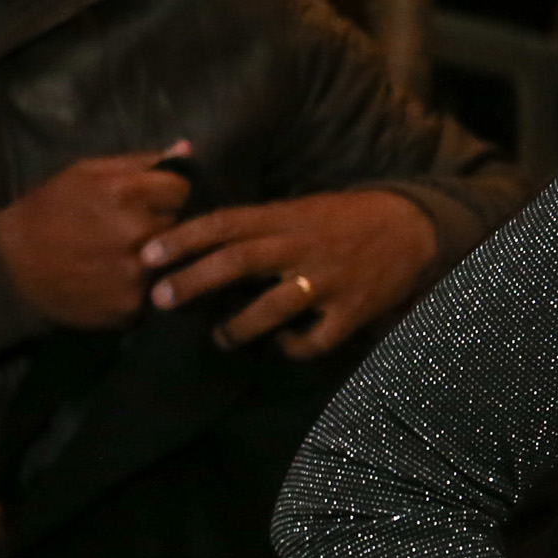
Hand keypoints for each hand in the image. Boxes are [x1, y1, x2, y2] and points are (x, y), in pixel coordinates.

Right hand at [0, 143, 194, 328]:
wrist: (7, 266)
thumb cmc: (48, 211)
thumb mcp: (85, 173)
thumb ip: (140, 162)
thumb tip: (186, 149)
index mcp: (124, 193)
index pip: (183, 190)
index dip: (170, 195)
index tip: (155, 201)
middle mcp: (136, 234)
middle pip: (183, 227)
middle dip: (165, 226)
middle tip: (138, 231)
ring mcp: (135, 274)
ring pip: (173, 263)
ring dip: (160, 260)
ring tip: (127, 256)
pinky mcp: (130, 306)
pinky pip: (154, 293)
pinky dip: (143, 288)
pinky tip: (120, 281)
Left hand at [141, 187, 438, 357]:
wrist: (410, 229)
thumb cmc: (342, 219)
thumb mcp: (298, 208)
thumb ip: (255, 223)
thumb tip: (195, 237)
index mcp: (286, 218)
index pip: (225, 223)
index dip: (182, 239)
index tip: (147, 256)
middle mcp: (302, 247)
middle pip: (238, 262)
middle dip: (193, 281)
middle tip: (159, 299)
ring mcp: (328, 282)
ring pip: (272, 308)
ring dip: (236, 327)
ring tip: (219, 338)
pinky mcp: (351, 312)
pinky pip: (314, 340)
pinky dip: (291, 348)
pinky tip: (281, 346)